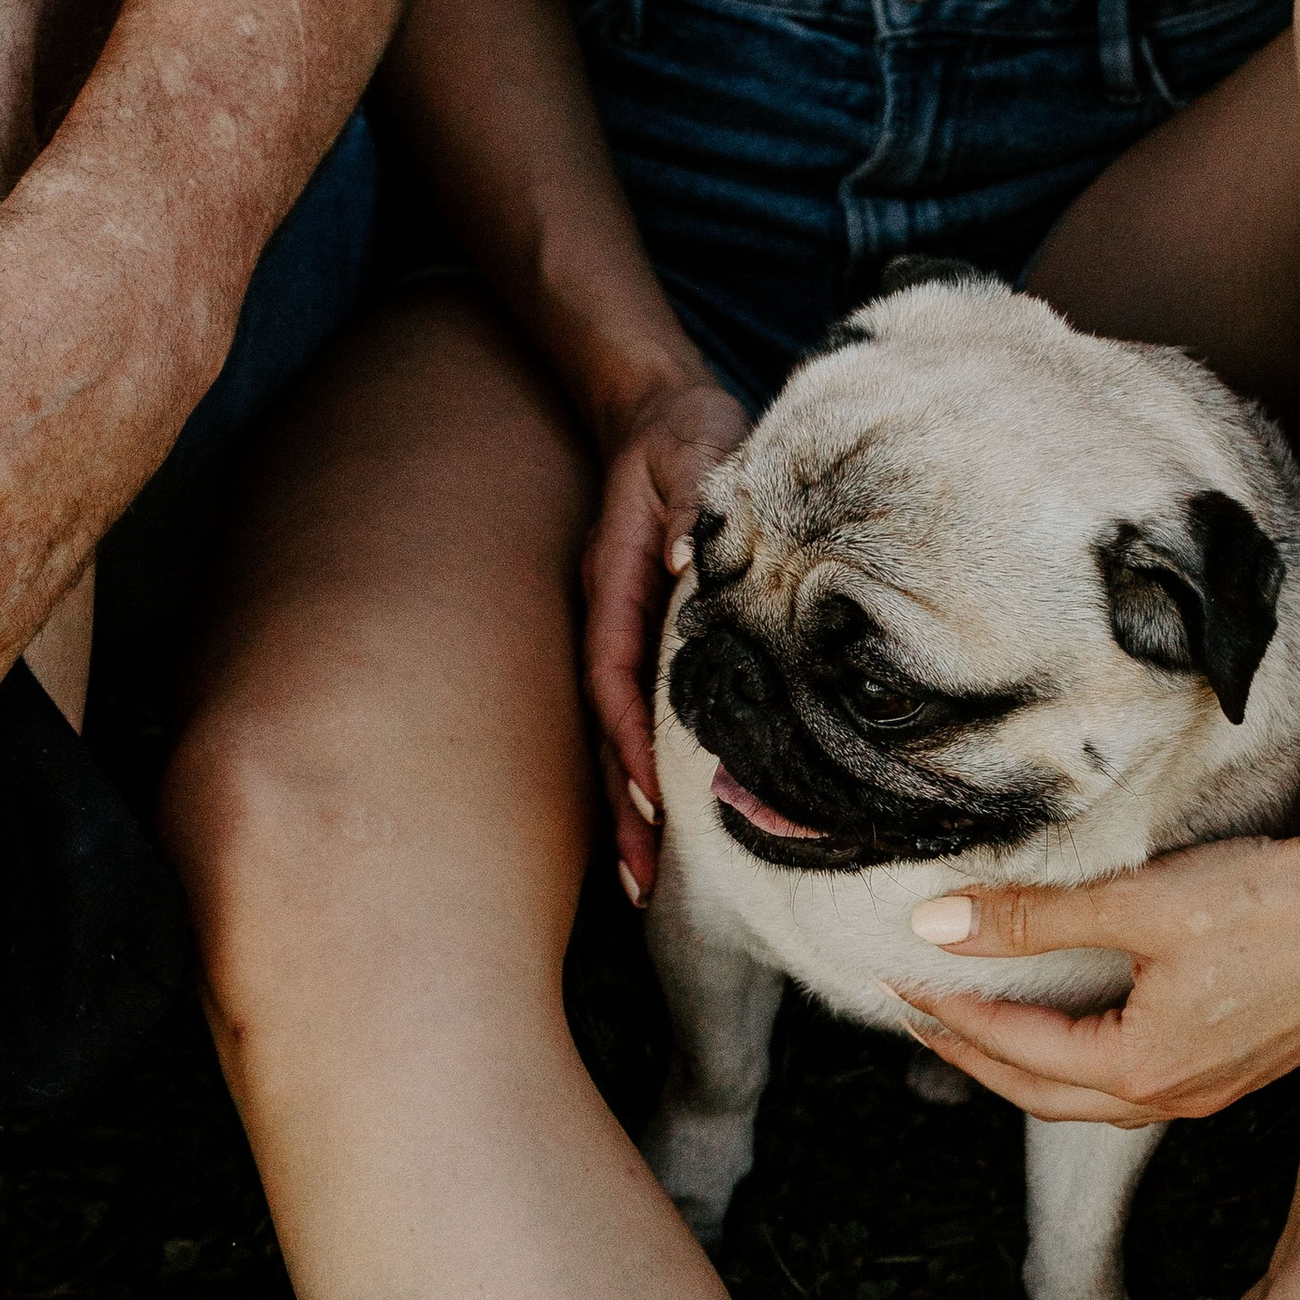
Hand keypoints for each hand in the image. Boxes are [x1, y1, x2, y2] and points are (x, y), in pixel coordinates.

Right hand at [580, 369, 752, 898]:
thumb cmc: (685, 432)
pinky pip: (638, 720)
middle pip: (607, 731)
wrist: (661, 413)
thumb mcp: (693, 448)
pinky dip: (645, 776)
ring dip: (628, 810)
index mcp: (615, 581)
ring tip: (645, 886)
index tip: (652, 796)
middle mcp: (608, 618)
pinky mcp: (643, 643)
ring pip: (616, 737)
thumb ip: (693, 496)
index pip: (614, 676)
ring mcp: (621, 635)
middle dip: (622, 808)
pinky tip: (661, 829)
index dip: (630, 739)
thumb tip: (690, 556)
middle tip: (643, 884)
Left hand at [891, 803, 1299, 1123]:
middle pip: (1045, 1094)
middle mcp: (1177, 1096)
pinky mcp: (1248, 1061)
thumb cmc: (1276, 900)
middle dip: (976, 1057)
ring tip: (987, 1026)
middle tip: (922, 1018)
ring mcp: (1217, 1087)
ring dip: (1033, 1064)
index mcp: (1142, 1068)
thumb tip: (937, 924)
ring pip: (1096, 1095)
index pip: (1015, 1049)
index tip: (903, 979)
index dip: (953, 1015)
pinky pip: (1141, 1079)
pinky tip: (1085, 1023)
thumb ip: (1035, 919)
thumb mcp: (1141, 905)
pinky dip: (1089, 1059)